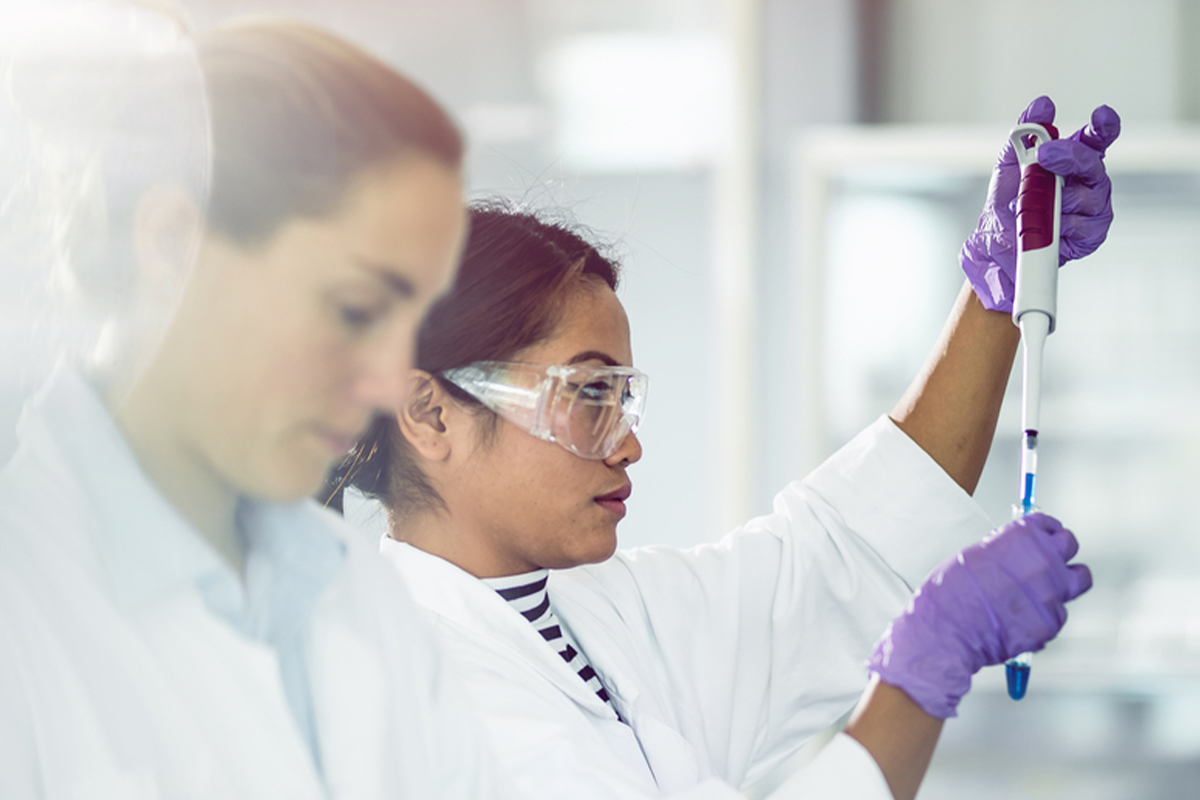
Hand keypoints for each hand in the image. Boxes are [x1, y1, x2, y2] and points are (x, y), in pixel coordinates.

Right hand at [866, 513, 1091, 717]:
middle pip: (1070, 545)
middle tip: (1049, 558)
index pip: (1049, 523)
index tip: (1044, 534)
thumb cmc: (951, 594)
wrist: (948, 630)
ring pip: (1078, 579)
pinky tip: (1024, 615)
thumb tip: (1016, 552)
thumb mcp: (973, 555)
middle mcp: (1043, 561)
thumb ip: (1004, 549)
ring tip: (1047, 588)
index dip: (1045, 530)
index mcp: (1022, 538)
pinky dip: (1045, 614)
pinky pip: (1059, 613)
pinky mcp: (1052, 622)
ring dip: (1065, 581)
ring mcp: (1052, 593)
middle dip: (1060, 550)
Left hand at [960, 96, 1120, 311]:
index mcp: (1072, 160)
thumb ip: (1026, 133)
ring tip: (1033, 206)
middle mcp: (1087, 182)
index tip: (1101, 116)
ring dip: (1057, 199)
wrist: (996, 246)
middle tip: (1045, 156)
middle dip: (1069, 157)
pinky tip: (1050, 226)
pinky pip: (1085, 227)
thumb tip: (1041, 105)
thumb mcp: (1009, 165)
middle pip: (1093, 164)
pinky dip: (1063, 225)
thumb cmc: (1007, 204)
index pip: (1097, 139)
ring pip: (1090, 197)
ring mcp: (1092, 209)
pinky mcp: (1091, 236)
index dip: (1103, 126)